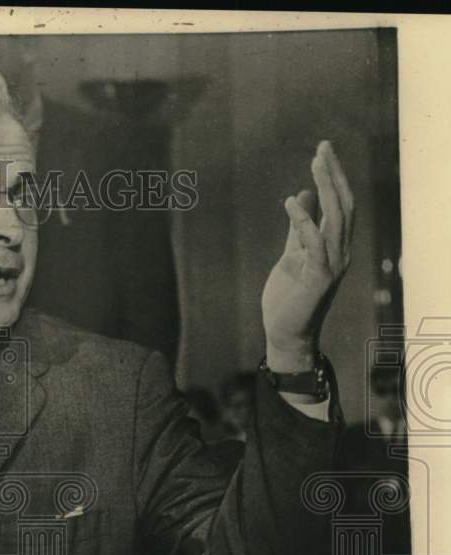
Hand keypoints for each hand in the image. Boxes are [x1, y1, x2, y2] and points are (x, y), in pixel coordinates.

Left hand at [261, 140, 354, 371]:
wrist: (284, 333)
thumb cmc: (289, 297)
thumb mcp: (292, 254)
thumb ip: (298, 229)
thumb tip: (302, 195)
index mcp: (335, 245)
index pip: (339, 204)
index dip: (333, 177)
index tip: (323, 150)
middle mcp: (340, 252)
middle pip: (343, 205)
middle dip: (333, 174)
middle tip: (323, 147)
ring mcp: (332, 265)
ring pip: (336, 219)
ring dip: (326, 188)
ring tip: (314, 164)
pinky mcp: (317, 278)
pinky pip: (315, 244)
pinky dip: (304, 221)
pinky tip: (291, 202)